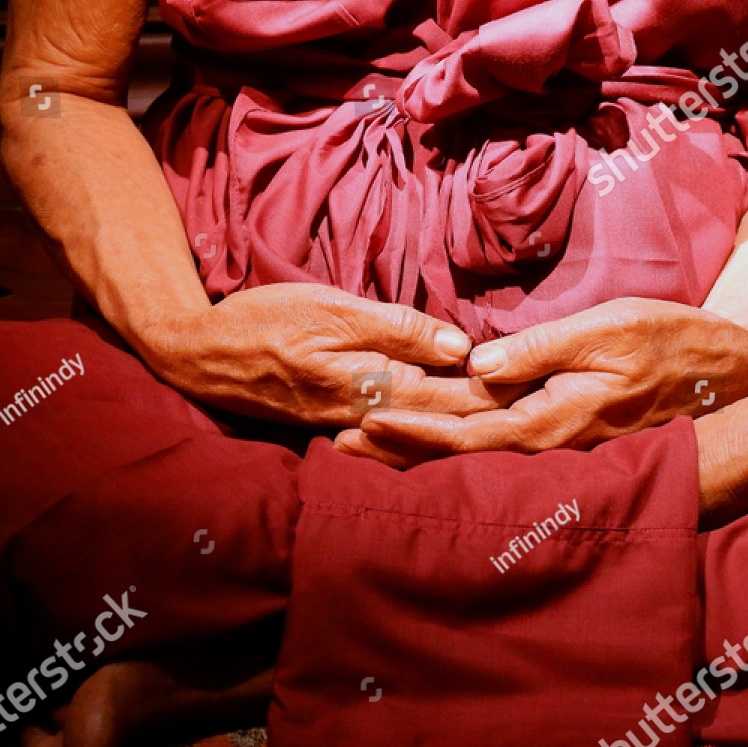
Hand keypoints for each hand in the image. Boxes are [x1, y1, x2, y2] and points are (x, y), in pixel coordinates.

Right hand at [142, 283, 515, 426]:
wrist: (197, 356)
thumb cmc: (262, 320)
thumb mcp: (330, 309)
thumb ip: (396, 328)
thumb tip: (461, 346)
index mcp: (371, 385)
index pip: (451, 394)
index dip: (498, 392)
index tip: (545, 388)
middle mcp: (366, 416)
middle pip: (444, 421)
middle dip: (493, 419)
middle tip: (550, 413)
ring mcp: (350, 427)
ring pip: (422, 434)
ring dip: (466, 432)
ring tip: (517, 428)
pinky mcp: (333, 427)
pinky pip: (394, 437)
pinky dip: (428, 437)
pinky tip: (451, 437)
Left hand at [335, 297, 747, 461]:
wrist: (724, 367)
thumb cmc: (666, 340)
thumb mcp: (605, 330)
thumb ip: (540, 350)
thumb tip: (476, 364)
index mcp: (551, 420)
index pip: (466, 433)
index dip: (413, 428)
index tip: (364, 420)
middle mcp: (547, 443)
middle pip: (458, 454)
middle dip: (397, 449)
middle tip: (335, 444)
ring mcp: (555, 445)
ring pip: (473, 454)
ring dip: (416, 450)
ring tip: (363, 445)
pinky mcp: (562, 435)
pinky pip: (497, 446)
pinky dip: (453, 442)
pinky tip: (425, 435)